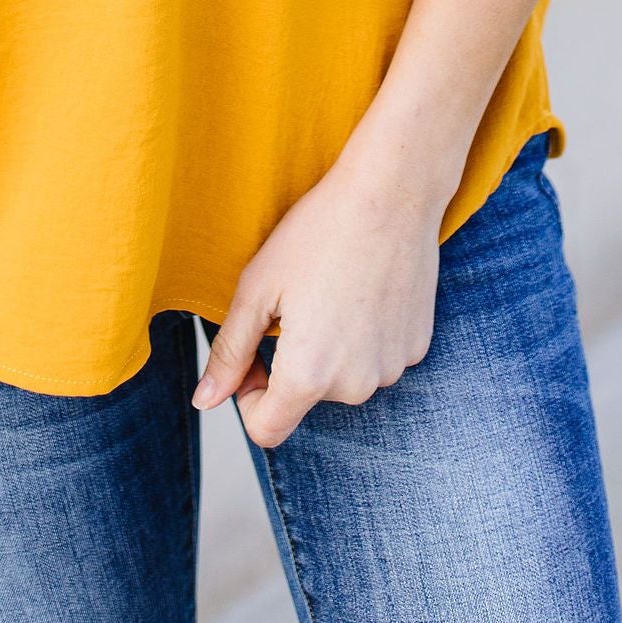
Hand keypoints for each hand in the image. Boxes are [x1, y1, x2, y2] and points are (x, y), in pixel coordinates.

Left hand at [193, 154, 443, 447]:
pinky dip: (364, 335)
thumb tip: (204, 401)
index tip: (255, 353)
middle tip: (296, 302)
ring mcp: (392, 368)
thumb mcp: (257, 289)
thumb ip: (229, 353)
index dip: (248, 397)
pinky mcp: (417, 347)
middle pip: (306, 398)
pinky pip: (377, 358)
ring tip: (333, 289)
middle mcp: (355, 386)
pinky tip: (364, 288)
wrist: (391, 192)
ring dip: (331, 349)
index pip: (266, 430)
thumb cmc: (318, 232)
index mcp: (308, 375)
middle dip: (293, 363)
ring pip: (344, 378)